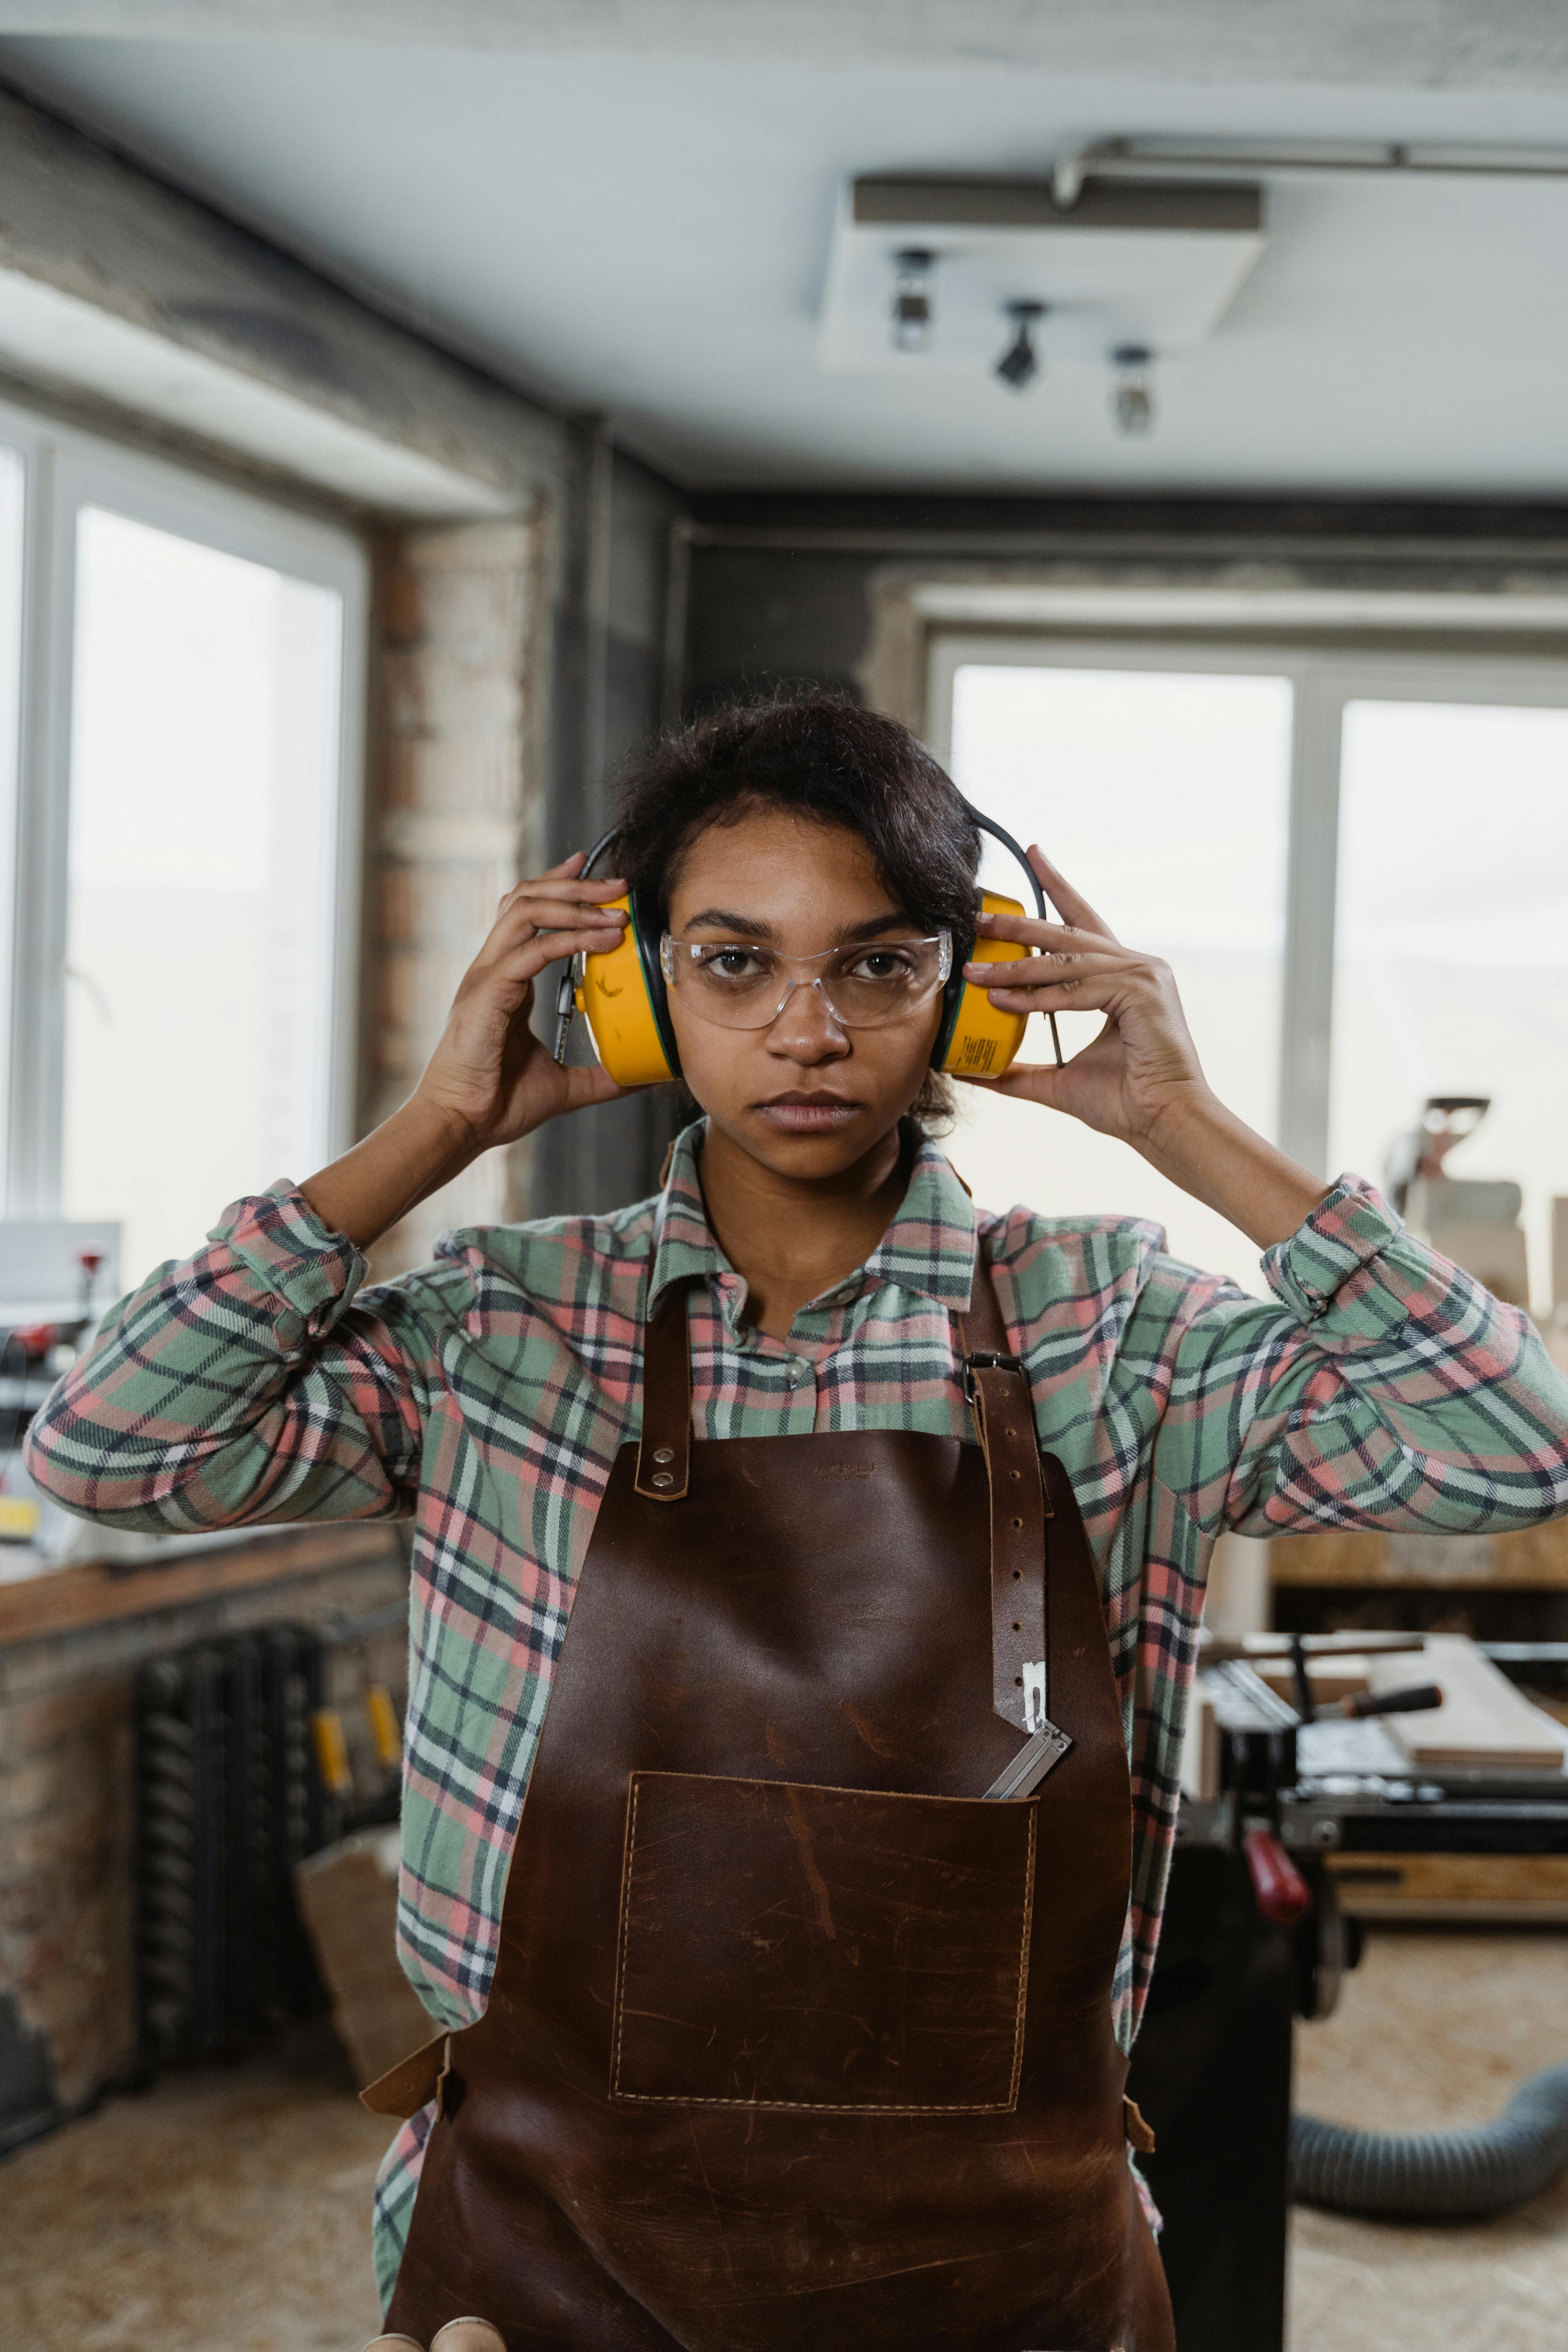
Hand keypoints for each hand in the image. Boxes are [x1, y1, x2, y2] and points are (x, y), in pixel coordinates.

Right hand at [300, 854, 634, 1247]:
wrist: (461, 1126)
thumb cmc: (497, 1104)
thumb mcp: (564, 1084)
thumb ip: (602, 1075)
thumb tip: (643, 1075)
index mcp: (504, 982)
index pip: (526, 914)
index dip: (556, 885)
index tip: (590, 870)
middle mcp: (492, 970)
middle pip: (526, 899)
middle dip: (573, 884)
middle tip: (617, 884)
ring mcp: (485, 978)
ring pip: (525, 912)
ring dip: (574, 903)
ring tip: (615, 907)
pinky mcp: (486, 994)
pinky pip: (530, 952)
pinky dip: (568, 940)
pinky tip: (601, 940)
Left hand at [958, 846, 1326, 1248]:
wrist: (1164, 1124)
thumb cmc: (1126, 1102)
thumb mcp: (1059, 1080)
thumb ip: (1018, 1071)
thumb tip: (971, 1070)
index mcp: (1124, 976)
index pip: (1085, 922)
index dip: (1059, 887)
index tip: (1035, 855)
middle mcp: (1138, 966)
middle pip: (1069, 933)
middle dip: (1020, 924)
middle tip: (979, 917)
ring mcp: (1144, 975)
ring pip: (1066, 961)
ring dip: (1016, 967)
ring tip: (974, 972)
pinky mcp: (1143, 993)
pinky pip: (1077, 989)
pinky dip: (1038, 996)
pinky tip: (1004, 1000)